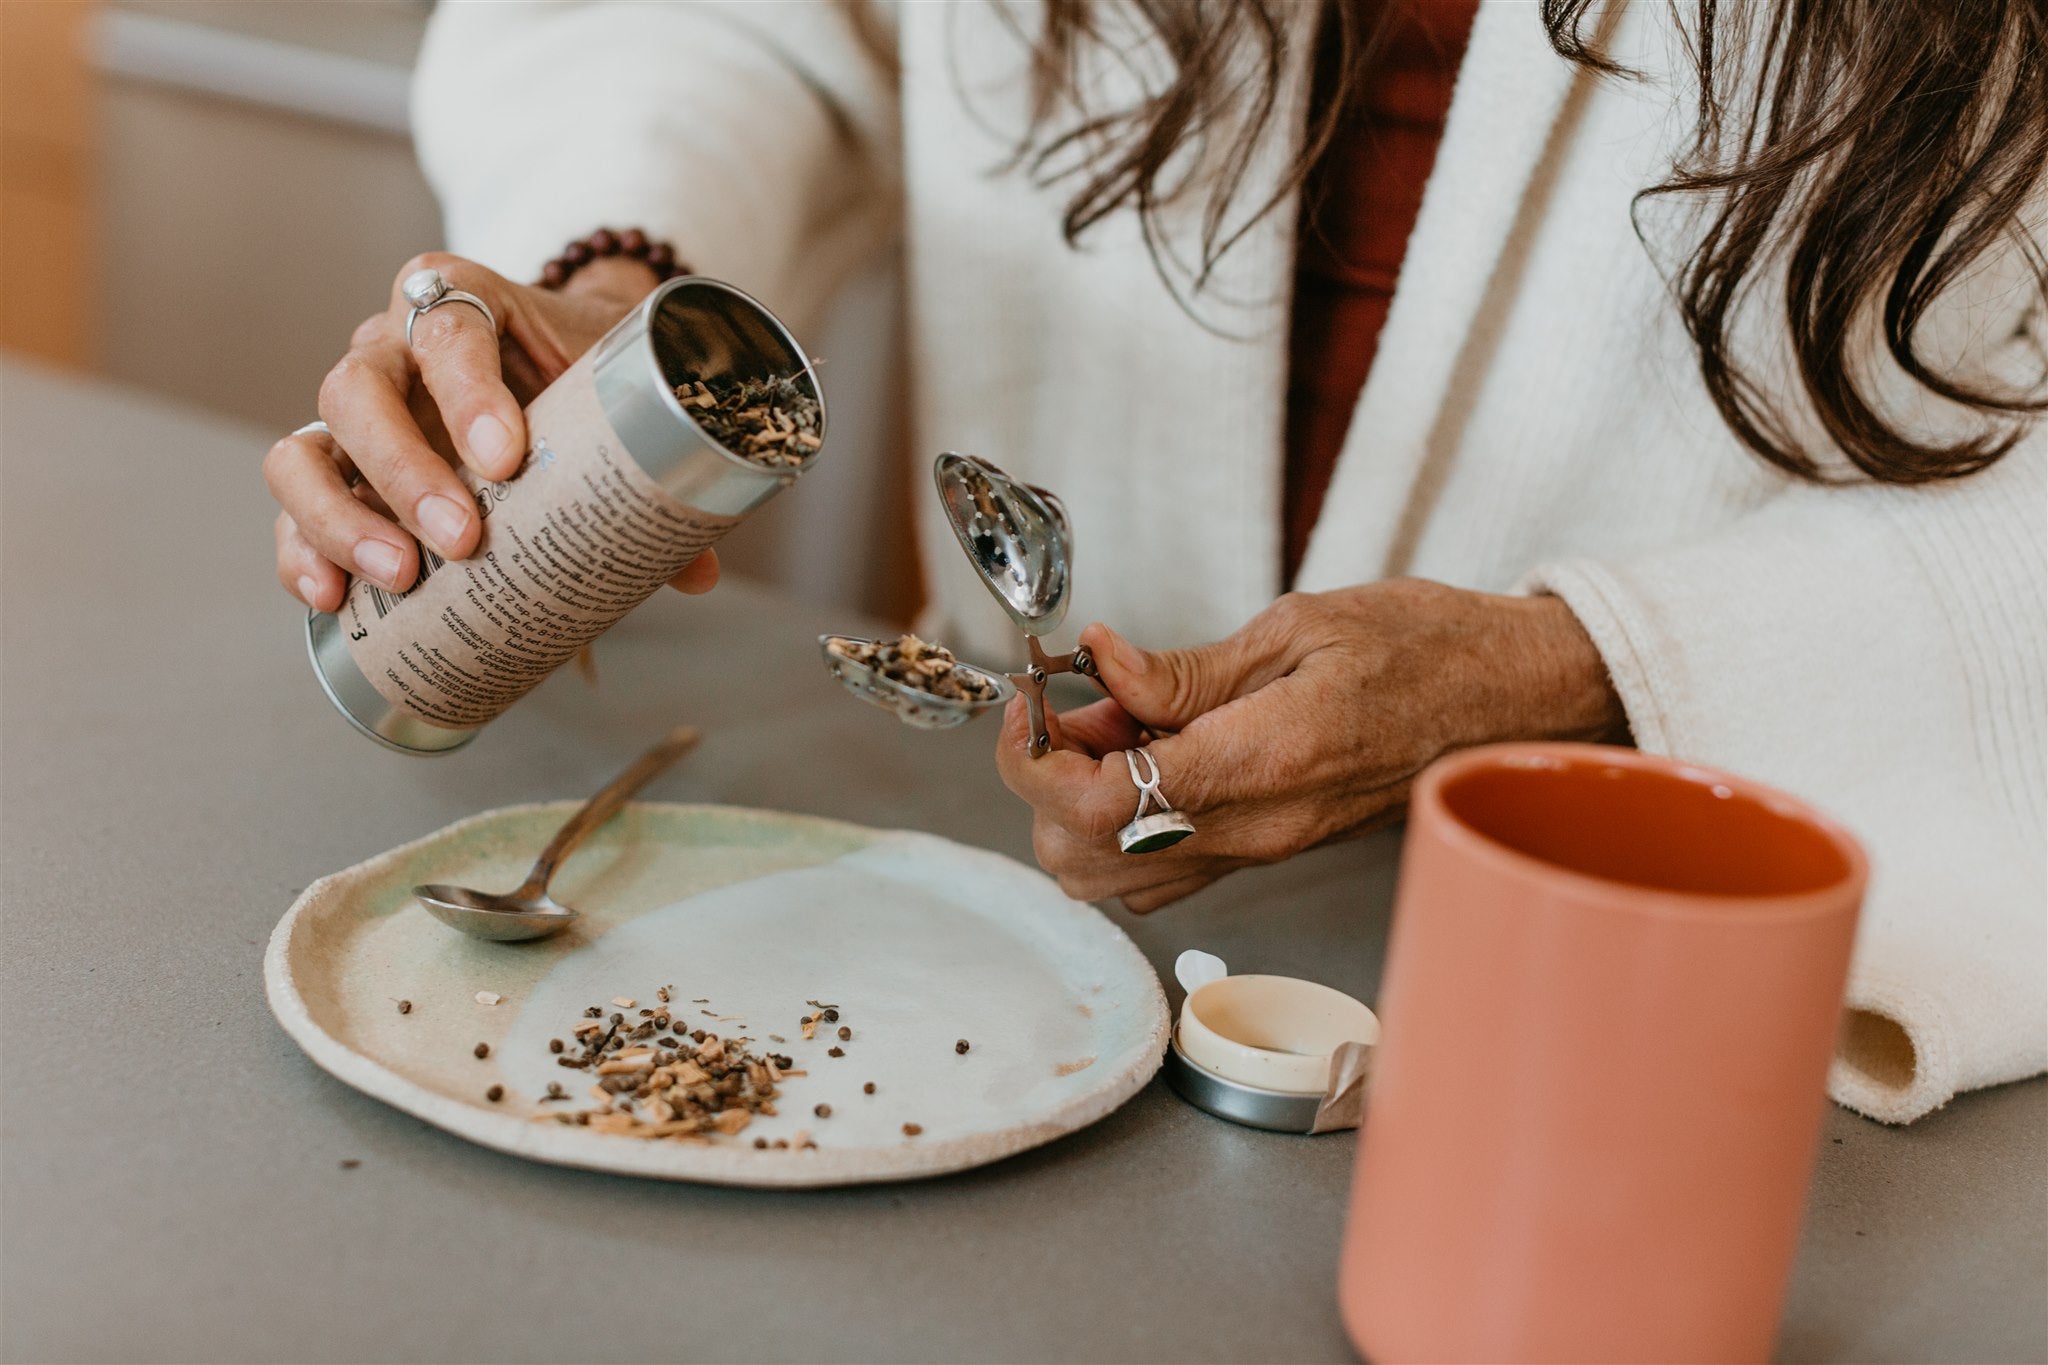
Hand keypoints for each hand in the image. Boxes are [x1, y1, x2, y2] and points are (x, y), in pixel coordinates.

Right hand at [266, 253, 719, 610]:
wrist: (552, 363)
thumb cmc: (584, 370)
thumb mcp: (617, 391)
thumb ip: (655, 467)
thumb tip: (694, 574)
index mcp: (462, 300)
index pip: (449, 329)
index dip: (468, 393)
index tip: (505, 458)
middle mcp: (389, 346)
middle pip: (358, 390)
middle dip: (406, 473)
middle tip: (463, 540)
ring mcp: (355, 412)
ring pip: (303, 448)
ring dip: (339, 517)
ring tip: (399, 577)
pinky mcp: (336, 470)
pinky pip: (294, 506)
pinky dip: (301, 551)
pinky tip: (332, 597)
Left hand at [995, 579, 1627, 910]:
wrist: (1515, 701)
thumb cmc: (1429, 649)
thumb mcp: (1301, 627)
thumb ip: (1187, 670)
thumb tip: (1100, 667)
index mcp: (1261, 763)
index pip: (1100, 804)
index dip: (1038, 757)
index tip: (1037, 699)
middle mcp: (1254, 830)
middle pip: (1084, 859)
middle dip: (1047, 782)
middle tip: (1073, 704)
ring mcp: (1261, 852)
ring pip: (1112, 877)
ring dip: (1081, 804)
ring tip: (1116, 723)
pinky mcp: (1269, 851)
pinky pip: (1162, 870)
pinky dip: (1126, 819)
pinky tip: (1153, 752)